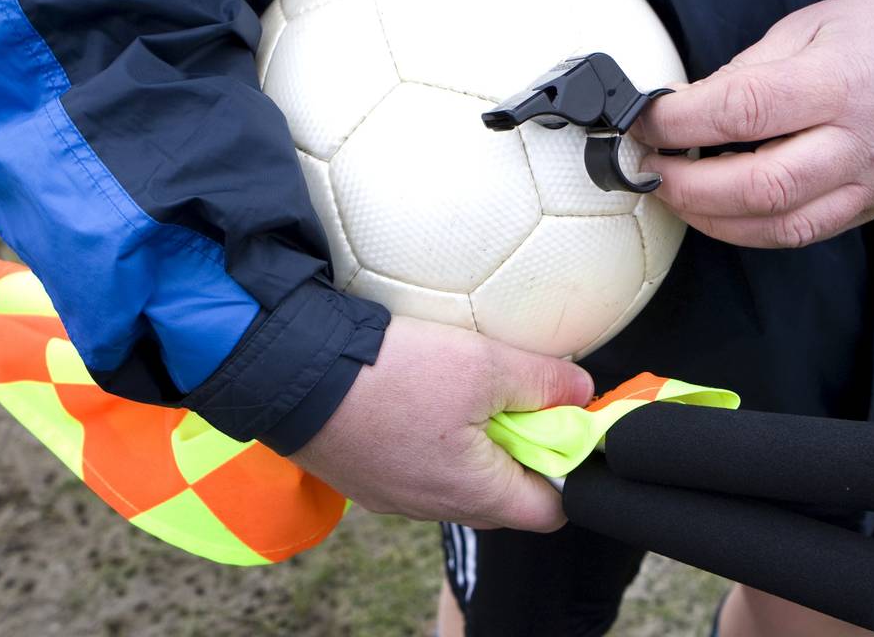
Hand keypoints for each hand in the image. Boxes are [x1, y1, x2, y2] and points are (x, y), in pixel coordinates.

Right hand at [289, 315, 594, 531]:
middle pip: (504, 493)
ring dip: (473, 440)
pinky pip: (417, 466)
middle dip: (519, 446)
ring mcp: (395, 496)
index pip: (552, 508)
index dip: (568, 465)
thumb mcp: (485, 364)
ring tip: (461, 390)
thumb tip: (582, 392)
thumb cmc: (390, 375)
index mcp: (475, 493)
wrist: (290, 373)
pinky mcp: (365, 476)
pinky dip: (431, 438)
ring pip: (458, 478)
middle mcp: (435, 507)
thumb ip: (545, 381)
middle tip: (511, 396)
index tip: (561, 420)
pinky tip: (416, 396)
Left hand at [634, 0, 873, 247]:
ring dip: (711, 218)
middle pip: (758, 186)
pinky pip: (801, 234)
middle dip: (686, 185)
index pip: (742, 111)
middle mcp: (855, 142)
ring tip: (676, 193)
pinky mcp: (869, 206)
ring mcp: (866, 183)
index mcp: (836, 83)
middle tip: (649, 168)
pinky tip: (719, 211)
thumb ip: (745, 73)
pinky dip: (749, 230)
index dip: (680, 122)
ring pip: (778, 227)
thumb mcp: (806, 27)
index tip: (645, 121)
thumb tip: (684, 109)